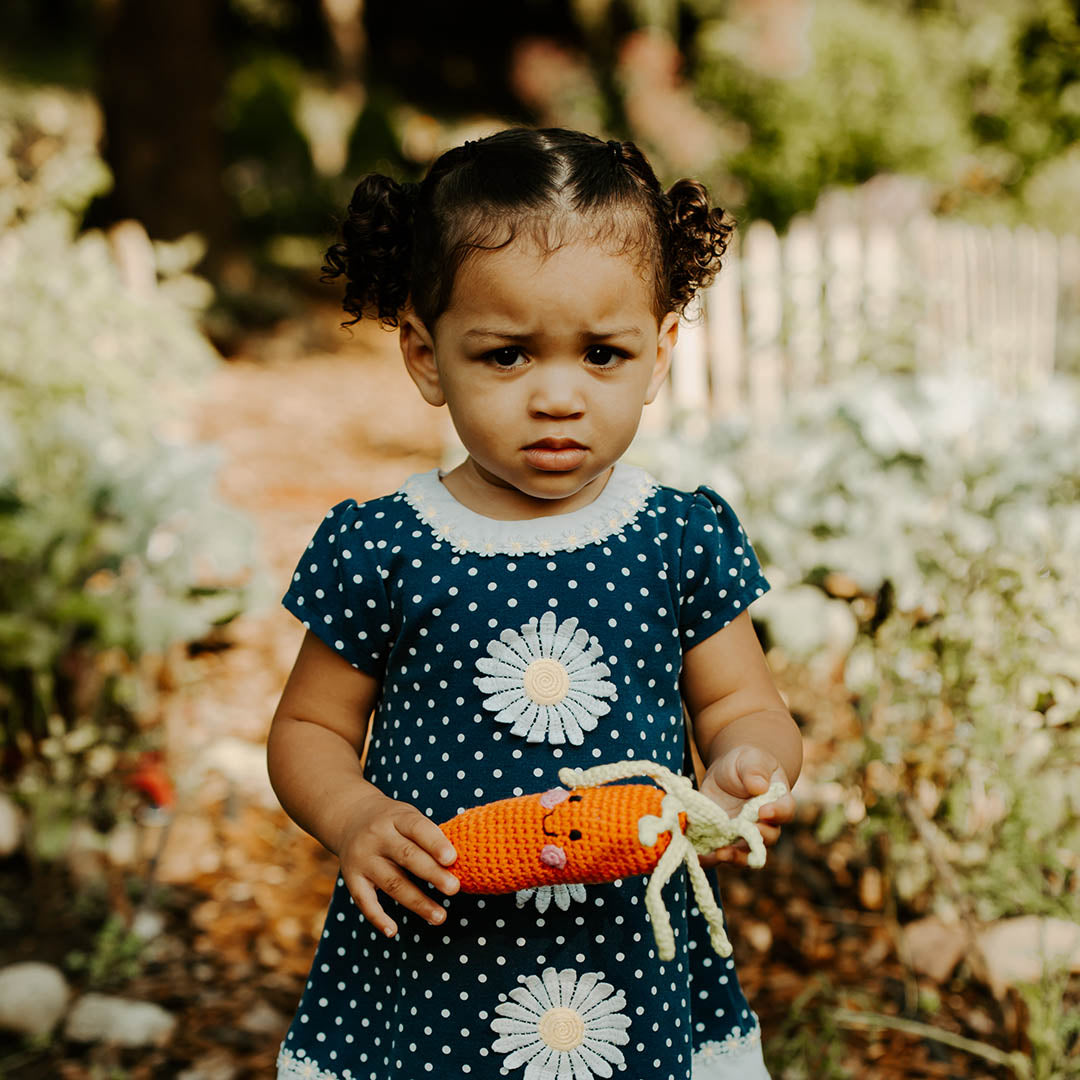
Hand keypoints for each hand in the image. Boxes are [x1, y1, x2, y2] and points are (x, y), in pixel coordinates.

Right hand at [336, 791, 459, 937]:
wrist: (350, 817)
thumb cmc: (393, 822)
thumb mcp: (408, 816)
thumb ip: (428, 836)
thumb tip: (457, 865)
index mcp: (397, 818)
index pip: (418, 828)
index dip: (435, 843)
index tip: (452, 859)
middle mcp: (378, 836)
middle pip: (407, 856)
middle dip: (432, 873)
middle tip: (454, 888)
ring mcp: (363, 858)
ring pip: (392, 882)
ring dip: (417, 902)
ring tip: (440, 916)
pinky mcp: (353, 878)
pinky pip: (364, 901)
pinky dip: (377, 917)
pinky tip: (392, 931)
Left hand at [698, 745, 794, 867]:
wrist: (726, 772)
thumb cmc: (745, 763)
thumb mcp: (750, 759)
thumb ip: (755, 771)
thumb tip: (759, 787)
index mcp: (778, 801)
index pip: (785, 810)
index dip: (776, 813)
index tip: (763, 811)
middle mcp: (764, 823)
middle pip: (767, 839)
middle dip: (755, 840)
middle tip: (740, 833)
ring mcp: (744, 834)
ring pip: (746, 854)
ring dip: (735, 857)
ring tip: (720, 853)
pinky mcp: (724, 839)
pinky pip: (719, 854)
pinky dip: (710, 859)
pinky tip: (700, 857)